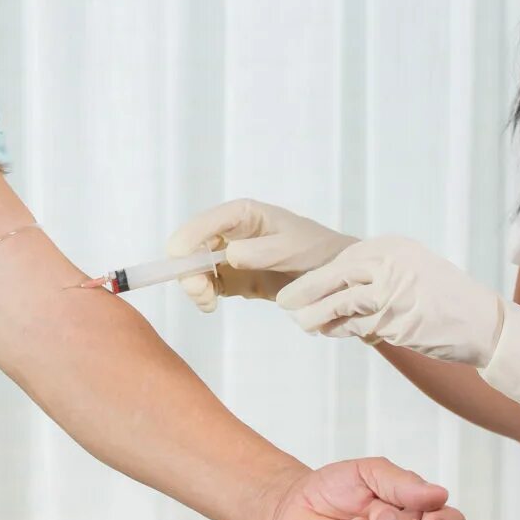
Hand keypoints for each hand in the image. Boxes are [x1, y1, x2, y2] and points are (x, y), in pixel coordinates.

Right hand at [165, 198, 355, 311]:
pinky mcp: (231, 277)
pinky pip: (205, 284)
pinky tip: (211, 305)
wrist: (333, 273)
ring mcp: (227, 255)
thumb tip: (229, 255)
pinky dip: (202, 296)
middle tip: (202, 294)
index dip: (186, 244)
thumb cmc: (315, 250)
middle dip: (188, 270)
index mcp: (240, 215)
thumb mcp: (292, 247)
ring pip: (192, 268)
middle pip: (189, 247)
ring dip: (193, 286)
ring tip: (209, 303)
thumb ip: (262, 251)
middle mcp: (228, 232)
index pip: (200, 225)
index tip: (189, 270)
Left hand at [278, 235, 504, 364]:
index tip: (301, 287)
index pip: (345, 259)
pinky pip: (355, 325)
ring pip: (339, 300)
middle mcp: (391, 262)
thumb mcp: (413, 272)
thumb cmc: (448, 303)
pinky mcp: (394, 318)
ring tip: (300, 323)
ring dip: (315, 314)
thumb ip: (379, 275)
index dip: (319, 276)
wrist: (485, 324)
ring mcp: (392, 290)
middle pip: (336, 274)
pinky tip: (328, 332)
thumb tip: (338, 286)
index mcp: (394, 247)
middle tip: (284, 302)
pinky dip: (338, 329)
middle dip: (306, 289)